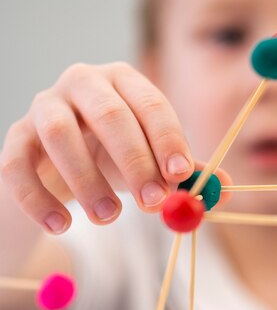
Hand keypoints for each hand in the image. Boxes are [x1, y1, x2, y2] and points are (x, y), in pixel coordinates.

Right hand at [0, 62, 229, 232]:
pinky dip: (38, 199)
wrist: (58, 168)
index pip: (150, 103)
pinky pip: (17, 165)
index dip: (167, 139)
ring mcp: (43, 108)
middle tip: (152, 201)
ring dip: (87, 180)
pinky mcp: (15, 139)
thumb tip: (224, 190)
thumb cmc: (111, 159)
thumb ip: (183, 175)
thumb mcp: (150, 163)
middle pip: (109, 114)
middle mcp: (82, 84)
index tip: (179, 176)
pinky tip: (60, 227)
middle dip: (134, 160)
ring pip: (60, 135)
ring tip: (108, 217)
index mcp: (123, 82)